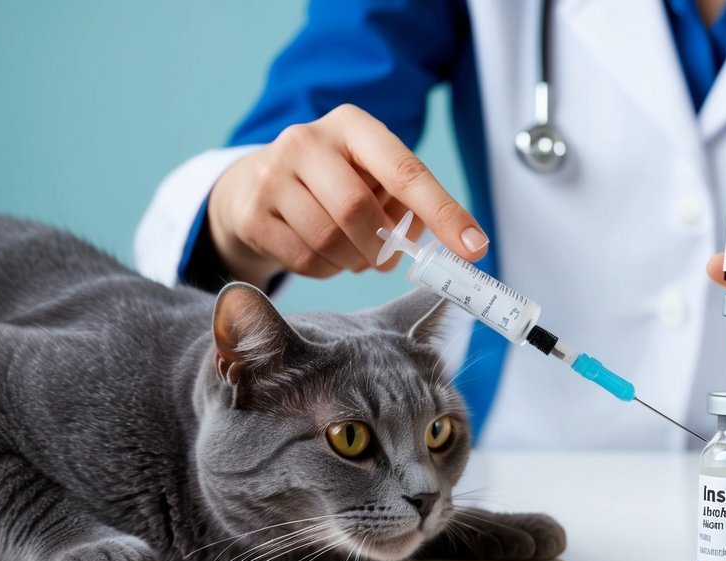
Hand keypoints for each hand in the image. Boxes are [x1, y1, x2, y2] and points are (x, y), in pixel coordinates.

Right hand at [208, 104, 487, 286]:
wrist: (255, 185)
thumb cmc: (335, 183)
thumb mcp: (372, 176)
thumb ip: (409, 202)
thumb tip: (451, 241)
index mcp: (351, 125)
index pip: (405, 170)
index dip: (443, 211)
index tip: (474, 246)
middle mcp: (305, 140)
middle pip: (357, 210)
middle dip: (379, 246)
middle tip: (386, 258)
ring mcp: (270, 174)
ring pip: (329, 240)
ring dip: (353, 262)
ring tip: (353, 253)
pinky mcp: (251, 213)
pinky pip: (304, 260)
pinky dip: (327, 270)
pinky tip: (325, 255)